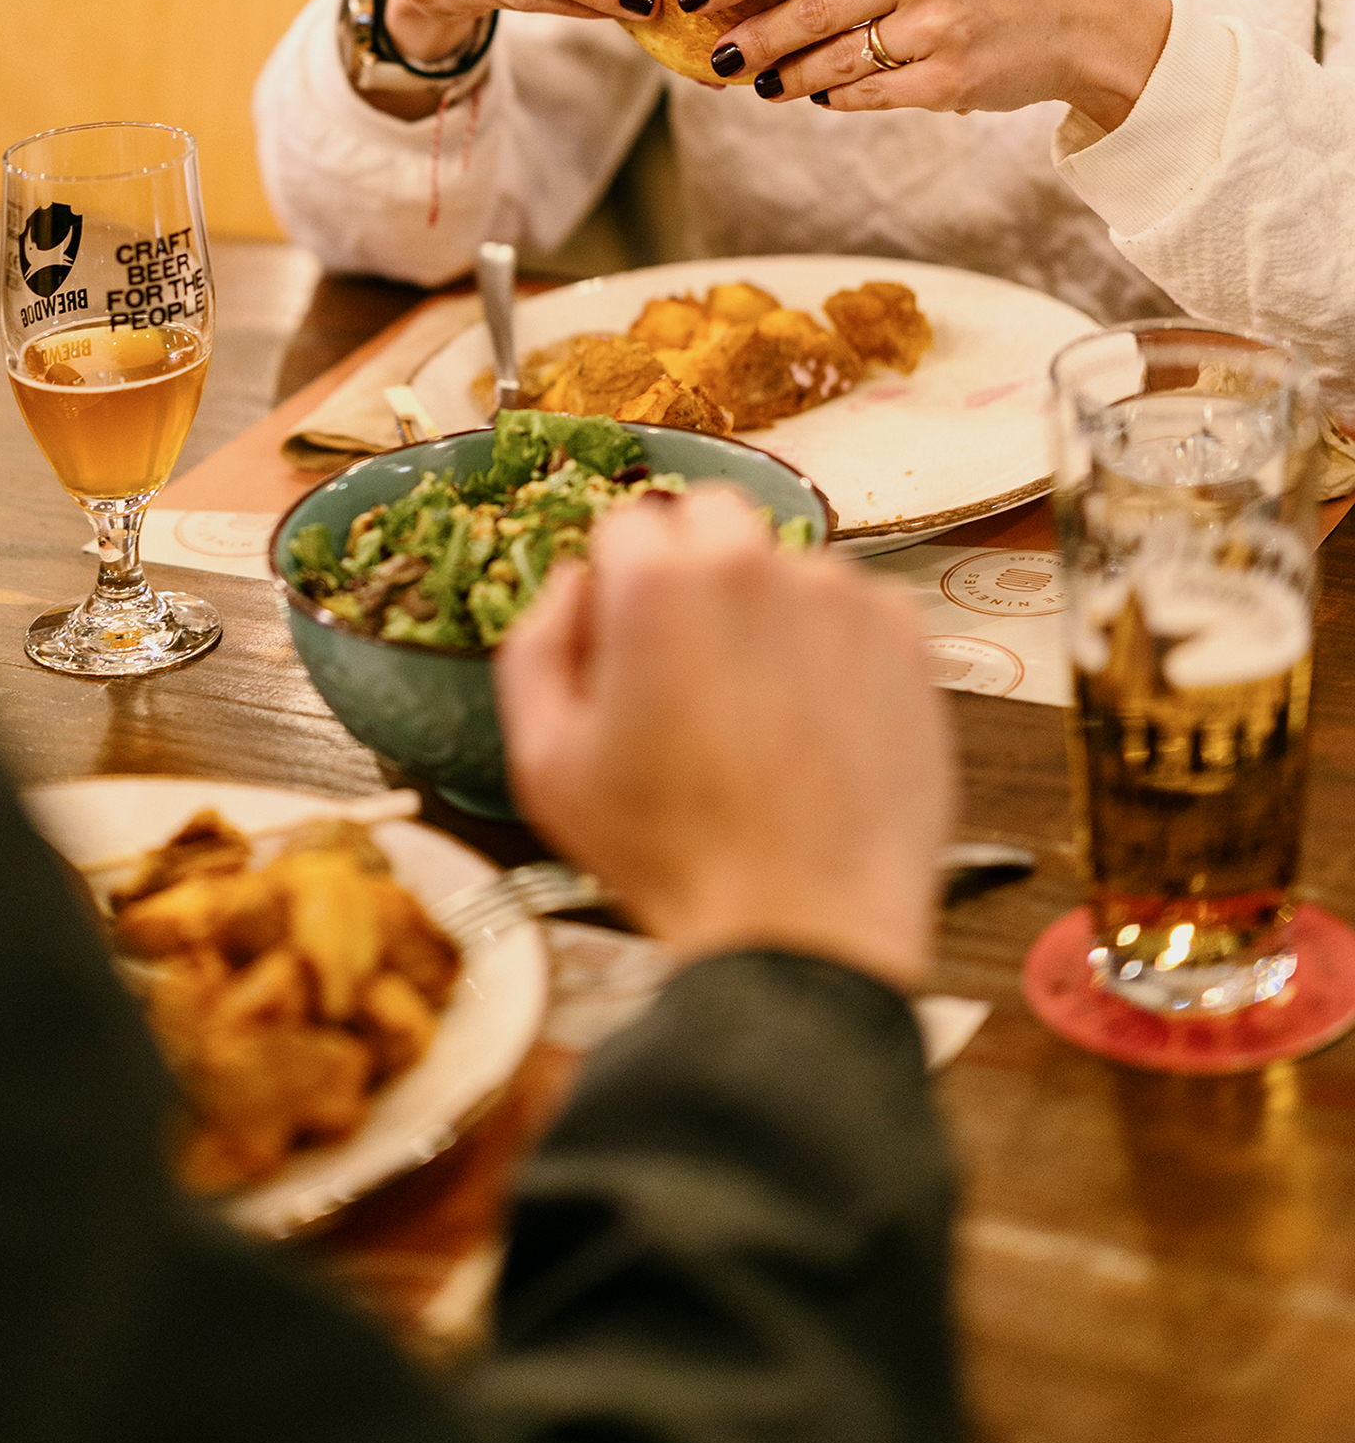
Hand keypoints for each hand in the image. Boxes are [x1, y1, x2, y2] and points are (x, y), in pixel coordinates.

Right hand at [494, 488, 949, 990]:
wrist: (802, 927)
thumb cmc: (669, 853)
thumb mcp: (545, 761)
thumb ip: (536, 645)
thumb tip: (575, 583)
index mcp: (659, 584)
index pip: (626, 523)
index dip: (619, 583)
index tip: (630, 639)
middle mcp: (754, 566)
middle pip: (711, 515)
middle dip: (694, 566)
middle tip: (693, 660)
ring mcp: (840, 597)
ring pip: (787, 564)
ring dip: (769, 609)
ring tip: (763, 711)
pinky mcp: (905, 637)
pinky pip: (856, 609)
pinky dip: (836, 647)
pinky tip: (818, 722)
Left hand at [679, 0, 1169, 131]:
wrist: (1073, 18)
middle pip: (806, 10)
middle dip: (750, 39)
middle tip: (717, 57)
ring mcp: (936, 26)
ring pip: (830, 60)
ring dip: (785, 77)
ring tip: (763, 82)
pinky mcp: (949, 79)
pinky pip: (865, 94)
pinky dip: (834, 95)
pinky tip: (820, 91)